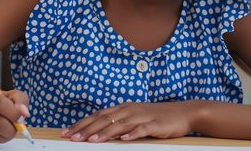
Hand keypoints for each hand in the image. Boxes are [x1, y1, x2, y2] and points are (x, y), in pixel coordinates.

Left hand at [62, 101, 196, 142]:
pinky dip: (132, 134)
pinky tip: (123, 140)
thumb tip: (99, 131)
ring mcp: (141, 117)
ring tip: (92, 141)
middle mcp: (129, 110)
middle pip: (104, 119)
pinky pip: (141, 129)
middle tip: (72, 138)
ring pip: (119, 125)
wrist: (183, 113)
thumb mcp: (134, 117)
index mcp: (122, 108)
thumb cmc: (156, 117)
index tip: (67, 132)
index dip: (82, 123)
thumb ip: (118, 122)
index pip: (97, 115)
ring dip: (105, 133)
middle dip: (86, 129)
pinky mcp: (154, 124)